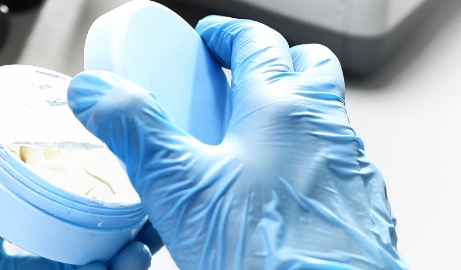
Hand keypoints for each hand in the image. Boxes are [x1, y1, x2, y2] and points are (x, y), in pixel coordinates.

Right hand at [67, 16, 406, 268]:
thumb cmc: (266, 253)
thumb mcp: (178, 187)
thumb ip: (136, 131)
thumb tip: (97, 90)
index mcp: (281, 108)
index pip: (258, 43)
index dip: (228, 34)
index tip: (210, 39)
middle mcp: (326, 129)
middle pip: (310, 67)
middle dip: (276, 61)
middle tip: (239, 76)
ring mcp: (352, 170)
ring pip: (327, 120)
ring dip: (295, 115)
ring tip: (252, 141)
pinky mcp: (363, 211)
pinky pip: (337, 169)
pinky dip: (309, 164)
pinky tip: (279, 196)